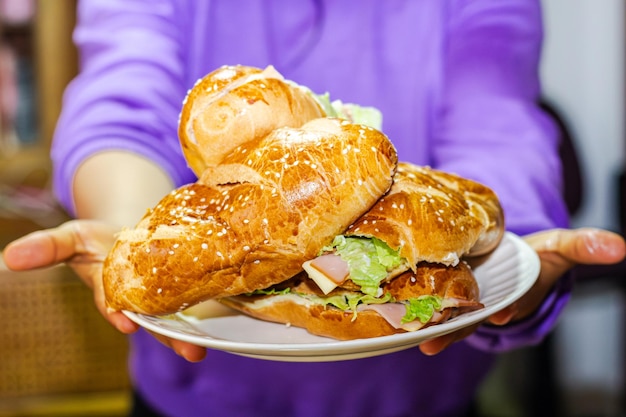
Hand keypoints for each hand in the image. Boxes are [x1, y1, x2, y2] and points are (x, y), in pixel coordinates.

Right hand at [2, 220, 207, 361]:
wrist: (126, 231)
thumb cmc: (97, 238)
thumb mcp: (71, 237)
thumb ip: (47, 247)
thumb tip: (7, 258)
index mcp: (109, 290)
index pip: (112, 304)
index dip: (118, 312)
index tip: (125, 320)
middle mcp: (136, 300)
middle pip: (153, 321)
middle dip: (167, 337)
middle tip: (188, 352)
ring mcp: (159, 296)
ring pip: (174, 318)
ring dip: (188, 333)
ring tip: (204, 350)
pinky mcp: (179, 286)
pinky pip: (192, 299)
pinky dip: (206, 307)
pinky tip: (223, 314)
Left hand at [419, 227, 625, 354]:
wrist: (509, 257)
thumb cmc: (535, 256)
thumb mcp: (560, 247)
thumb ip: (583, 245)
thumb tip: (620, 246)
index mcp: (516, 295)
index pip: (511, 304)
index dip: (505, 308)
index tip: (499, 310)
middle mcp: (488, 303)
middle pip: (472, 318)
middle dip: (456, 330)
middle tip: (435, 341)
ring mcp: (465, 300)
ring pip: (446, 316)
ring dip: (430, 327)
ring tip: (413, 338)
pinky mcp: (445, 291)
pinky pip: (430, 302)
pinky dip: (415, 309)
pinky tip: (396, 315)